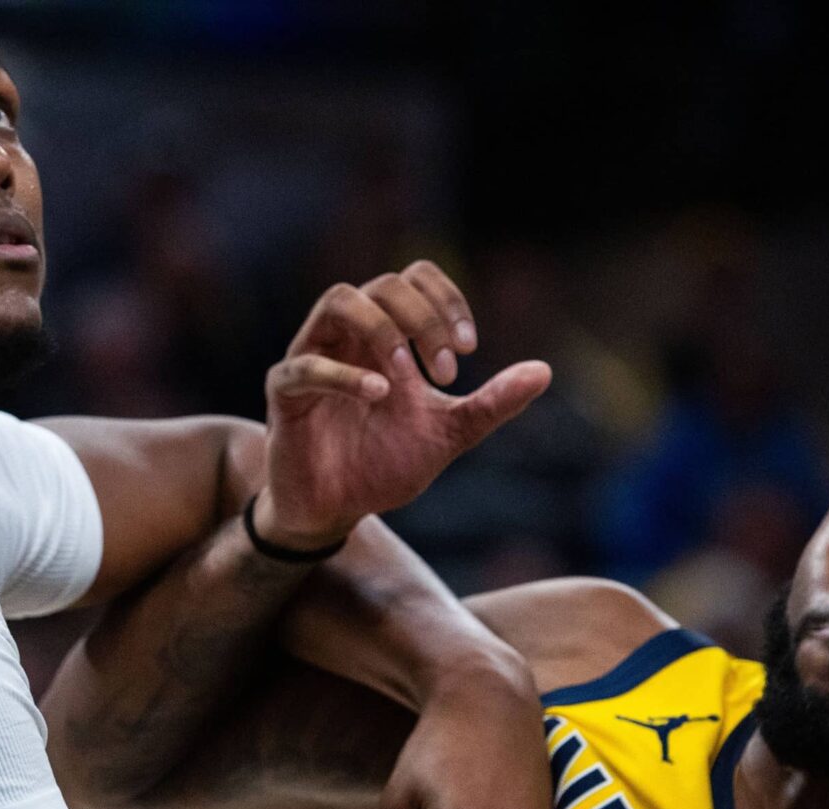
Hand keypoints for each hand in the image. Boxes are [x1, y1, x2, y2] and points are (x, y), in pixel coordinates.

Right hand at [257, 261, 552, 548]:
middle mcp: (347, 336)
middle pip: (384, 284)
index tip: (469, 347)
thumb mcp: (448, 433)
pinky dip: (345, 375)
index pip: (412, 278)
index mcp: (384, 336)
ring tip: (409, 373)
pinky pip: (306, 366)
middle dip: (425, 319)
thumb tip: (544, 371)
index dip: (445, 299)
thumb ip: (491, 403)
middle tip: (448, 369)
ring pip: (339, 300)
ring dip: (383, 328)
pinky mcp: (285, 394)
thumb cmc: (383, 463)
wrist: (336, 510)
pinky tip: (380, 394)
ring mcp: (312, 358)